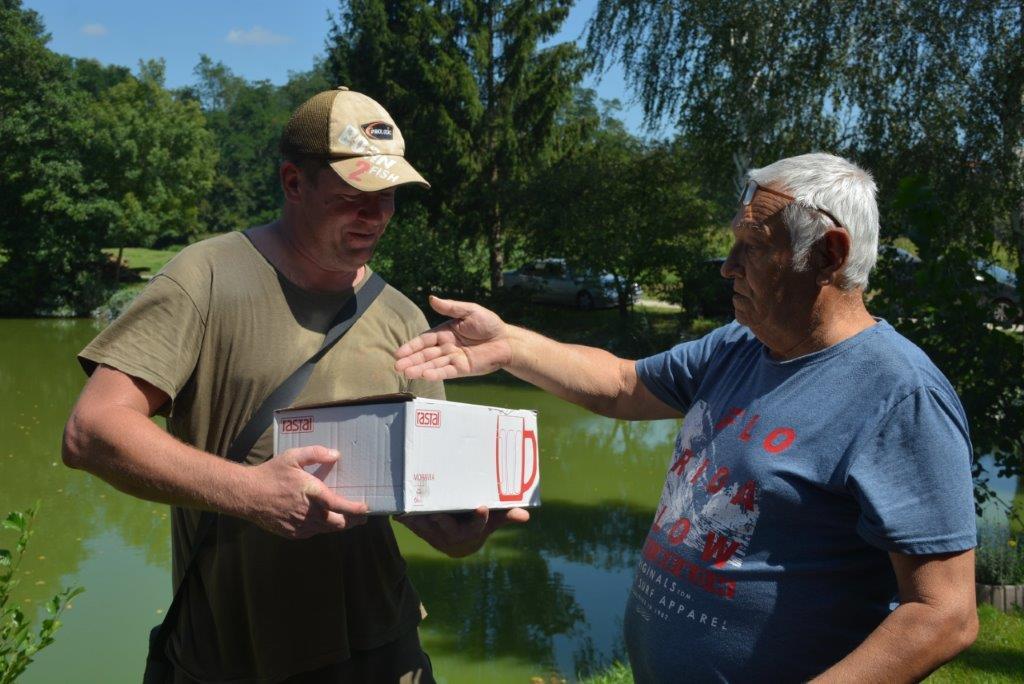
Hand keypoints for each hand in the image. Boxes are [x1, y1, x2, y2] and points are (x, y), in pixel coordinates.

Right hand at [241, 445, 368, 538]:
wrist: (247, 495)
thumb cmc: (271, 474)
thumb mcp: (293, 457)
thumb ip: (316, 453)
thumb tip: (336, 454)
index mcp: (312, 493)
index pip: (340, 505)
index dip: (355, 508)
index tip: (366, 507)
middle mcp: (309, 513)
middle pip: (338, 523)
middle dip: (353, 520)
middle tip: (362, 516)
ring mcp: (300, 525)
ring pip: (327, 530)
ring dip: (339, 525)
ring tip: (348, 520)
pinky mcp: (293, 533)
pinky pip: (313, 532)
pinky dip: (322, 528)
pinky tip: (324, 521)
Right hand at [394, 296, 512, 380]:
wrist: (506, 340)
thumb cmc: (489, 324)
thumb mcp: (469, 311)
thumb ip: (450, 308)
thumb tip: (431, 298)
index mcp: (445, 332)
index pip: (424, 340)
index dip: (411, 346)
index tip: (399, 353)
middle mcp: (446, 347)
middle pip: (425, 354)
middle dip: (411, 361)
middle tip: (397, 367)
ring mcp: (453, 359)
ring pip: (433, 364)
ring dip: (419, 369)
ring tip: (406, 373)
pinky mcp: (462, 369)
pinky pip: (446, 371)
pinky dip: (435, 373)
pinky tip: (424, 376)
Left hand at [395, 506, 528, 557]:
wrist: (462, 545)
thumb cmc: (480, 526)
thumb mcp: (494, 521)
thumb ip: (506, 516)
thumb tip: (526, 516)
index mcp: (472, 532)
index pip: (478, 526)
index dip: (479, 519)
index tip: (482, 507)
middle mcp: (454, 537)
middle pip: (448, 529)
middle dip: (441, 520)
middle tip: (436, 510)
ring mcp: (438, 538)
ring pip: (428, 530)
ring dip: (419, 521)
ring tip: (411, 509)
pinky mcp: (425, 535)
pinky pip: (415, 529)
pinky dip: (406, 521)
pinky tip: (397, 512)